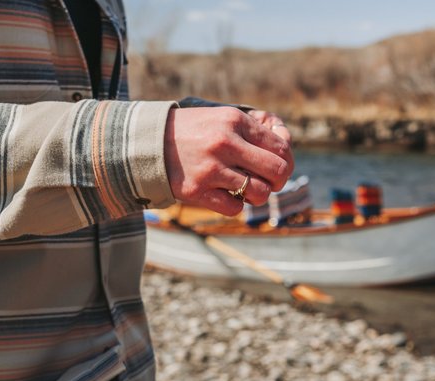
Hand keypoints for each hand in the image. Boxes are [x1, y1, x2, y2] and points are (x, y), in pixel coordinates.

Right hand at [164, 107, 294, 215]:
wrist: (148, 142)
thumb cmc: (194, 131)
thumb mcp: (223, 118)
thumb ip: (254, 130)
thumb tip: (285, 147)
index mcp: (234, 121)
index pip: (281, 148)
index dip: (286, 162)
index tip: (279, 168)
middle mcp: (224, 143)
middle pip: (277, 171)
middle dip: (278, 181)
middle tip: (270, 183)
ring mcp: (210, 168)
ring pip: (259, 193)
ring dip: (257, 195)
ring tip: (246, 190)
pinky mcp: (197, 190)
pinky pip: (235, 208)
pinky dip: (235, 205)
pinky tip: (226, 195)